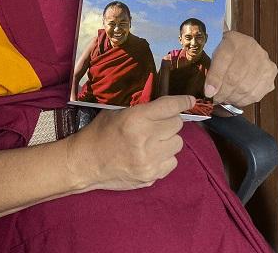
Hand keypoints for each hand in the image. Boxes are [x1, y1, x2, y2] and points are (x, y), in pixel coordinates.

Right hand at [66, 95, 193, 191]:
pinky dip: (165, 156)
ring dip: (168, 139)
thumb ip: (141, 107)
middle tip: (156, 123)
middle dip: (169, 121)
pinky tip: (151, 154)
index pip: (170, 107)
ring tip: (153, 139)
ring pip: (178, 144)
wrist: (86, 163)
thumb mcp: (116, 111)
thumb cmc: (100, 132)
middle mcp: (146, 140)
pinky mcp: (152, 177)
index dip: (182, 101)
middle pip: (177, 125)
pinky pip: (172, 162)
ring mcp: (150, 161)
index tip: (190, 100)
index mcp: (136, 119)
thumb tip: (166, 103)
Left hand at [204, 30, 276, 105]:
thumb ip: (212, 71)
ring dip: (232, 98)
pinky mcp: (271, 73)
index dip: (215, 79)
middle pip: (235, 77)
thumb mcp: (215, 55)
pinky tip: (237, 98)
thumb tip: (209, 92)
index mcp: (233, 39)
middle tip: (215, 99)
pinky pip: (257, 93)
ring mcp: (264, 60)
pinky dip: (244, 100)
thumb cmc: (226, 52)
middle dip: (223, 92)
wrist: (243, 46)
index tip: (208, 93)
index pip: (223, 60)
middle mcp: (251, 48)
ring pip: (246, 88)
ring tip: (225, 99)